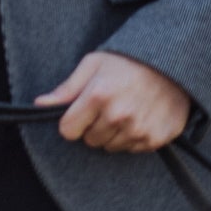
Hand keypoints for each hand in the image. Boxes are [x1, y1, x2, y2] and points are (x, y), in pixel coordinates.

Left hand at [35, 51, 190, 151]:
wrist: (171, 63)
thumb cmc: (127, 61)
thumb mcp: (92, 65)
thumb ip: (66, 88)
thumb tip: (39, 104)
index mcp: (98, 96)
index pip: (68, 130)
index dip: (71, 121)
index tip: (80, 112)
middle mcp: (118, 116)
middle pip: (89, 140)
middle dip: (93, 126)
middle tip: (107, 106)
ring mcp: (139, 129)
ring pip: (110, 147)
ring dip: (113, 133)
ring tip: (124, 109)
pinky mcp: (156, 139)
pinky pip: (133, 149)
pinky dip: (133, 137)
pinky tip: (139, 116)